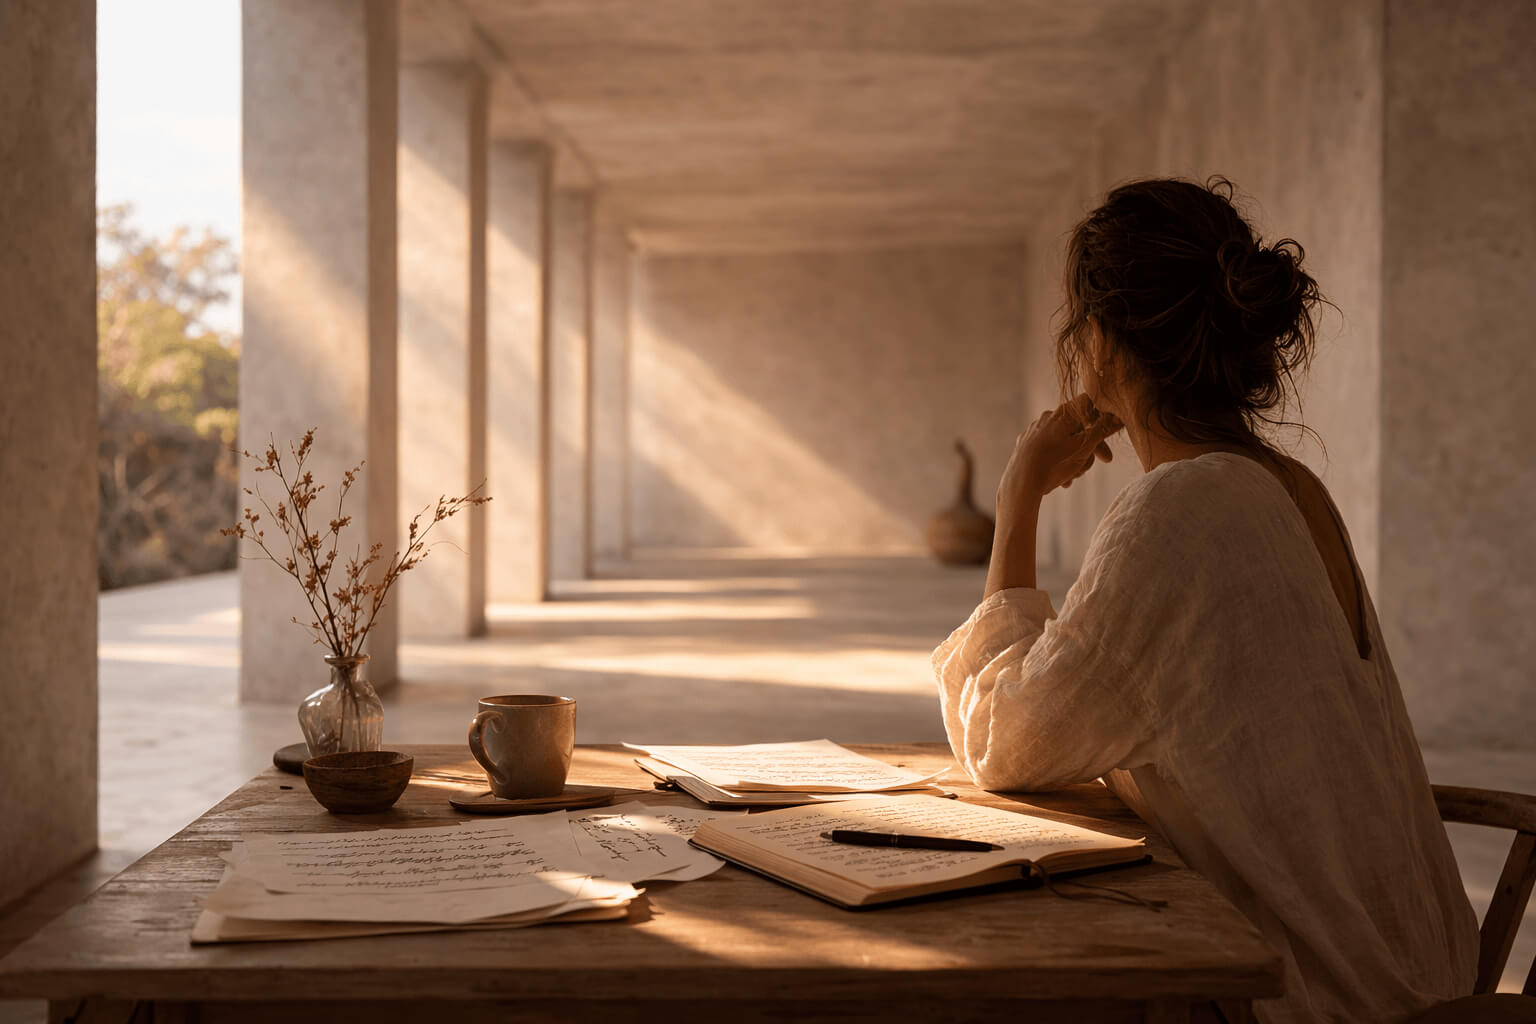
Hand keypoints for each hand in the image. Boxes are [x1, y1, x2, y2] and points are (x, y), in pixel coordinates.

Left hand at [998, 394, 1122, 509]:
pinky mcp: (1026, 445)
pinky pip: (1049, 451)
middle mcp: (1048, 417)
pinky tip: (1061, 480)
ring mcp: (1035, 430)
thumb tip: (1117, 415)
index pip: (1089, 402)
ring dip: (1074, 460)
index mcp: (1063, 413)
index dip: (1103, 415)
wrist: (1020, 483)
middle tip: (1102, 461)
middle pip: (1079, 427)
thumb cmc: (1055, 464)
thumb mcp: (1085, 447)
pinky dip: (1058, 463)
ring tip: (1072, 477)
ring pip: (1065, 442)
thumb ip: (1102, 429)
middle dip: (1090, 447)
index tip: (1109, 431)